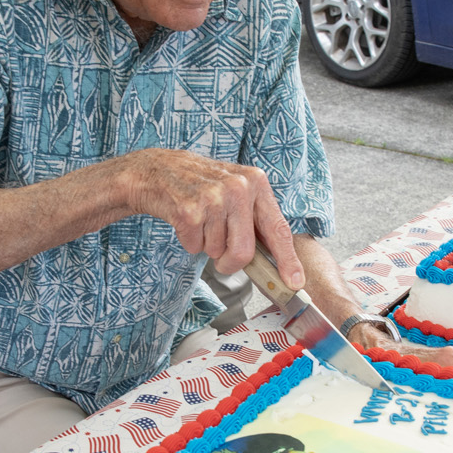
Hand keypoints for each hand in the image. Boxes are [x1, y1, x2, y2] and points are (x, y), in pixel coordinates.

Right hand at [117, 148, 303, 286]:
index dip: (287, 259)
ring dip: (206, 245)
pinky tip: (186, 220)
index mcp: (256, 182)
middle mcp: (238, 187)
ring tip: (200, 220)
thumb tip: (275, 262)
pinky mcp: (189, 210)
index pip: (277, 228)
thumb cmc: (201, 185)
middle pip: (244, 252)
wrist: (158, 170)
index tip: (295, 281)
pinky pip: (195, 247)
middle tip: (220, 253)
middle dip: (230, 262)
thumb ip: (255, 219)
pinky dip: (189, 241)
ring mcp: (213, 198)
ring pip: (217, 251)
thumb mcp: (236, 190)